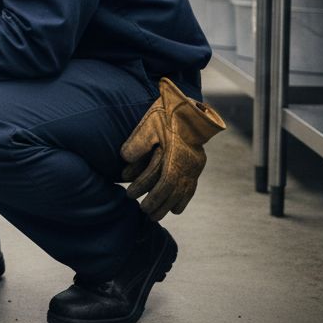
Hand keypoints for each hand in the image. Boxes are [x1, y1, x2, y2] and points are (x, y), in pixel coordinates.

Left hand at [120, 77, 226, 219]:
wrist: (188, 107)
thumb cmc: (166, 115)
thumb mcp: (148, 125)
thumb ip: (137, 143)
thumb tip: (124, 159)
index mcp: (177, 154)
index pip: (166, 183)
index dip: (154, 197)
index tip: (141, 205)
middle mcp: (189, 162)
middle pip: (175, 192)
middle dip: (160, 205)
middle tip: (146, 214)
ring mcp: (195, 164)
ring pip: (184, 191)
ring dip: (171, 205)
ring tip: (158, 215)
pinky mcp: (198, 163)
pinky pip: (192, 186)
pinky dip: (183, 199)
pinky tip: (175, 208)